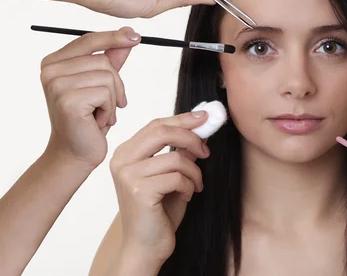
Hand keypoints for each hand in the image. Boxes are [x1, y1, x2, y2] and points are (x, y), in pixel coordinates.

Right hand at [41, 27, 139, 167]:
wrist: (76, 153)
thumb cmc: (88, 119)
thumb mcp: (101, 85)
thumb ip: (111, 59)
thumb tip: (128, 34)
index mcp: (53, 62)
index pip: (88, 41)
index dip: (113, 37)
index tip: (135, 35)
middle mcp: (50, 70)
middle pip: (104, 61)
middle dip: (116, 84)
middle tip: (108, 105)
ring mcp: (57, 85)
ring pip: (108, 77)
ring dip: (113, 99)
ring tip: (100, 114)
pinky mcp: (68, 100)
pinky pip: (106, 93)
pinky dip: (109, 109)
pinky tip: (97, 121)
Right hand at [109, 112, 209, 264]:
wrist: (145, 247)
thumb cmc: (159, 211)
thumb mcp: (171, 174)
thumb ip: (180, 151)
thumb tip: (200, 126)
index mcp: (126, 153)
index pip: (156, 124)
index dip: (183, 119)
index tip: (205, 118)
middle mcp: (122, 160)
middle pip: (162, 131)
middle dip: (191, 138)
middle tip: (206, 151)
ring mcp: (128, 175)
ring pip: (175, 157)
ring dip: (194, 172)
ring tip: (196, 185)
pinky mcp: (139, 190)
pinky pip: (177, 177)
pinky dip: (189, 186)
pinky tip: (187, 196)